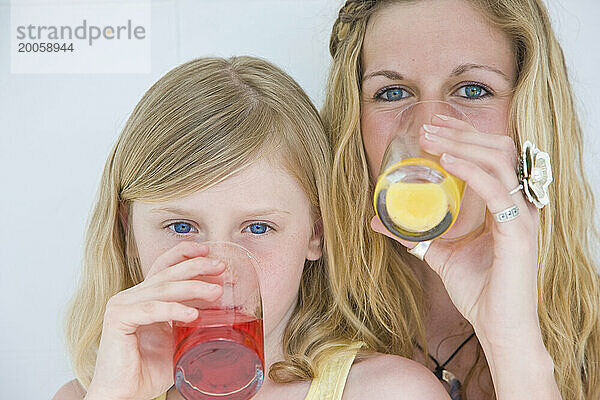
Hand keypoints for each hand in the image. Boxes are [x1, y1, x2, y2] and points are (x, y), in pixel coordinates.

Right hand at [85, 241, 224, 399]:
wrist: (125, 394)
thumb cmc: (148, 370)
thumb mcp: (178, 340)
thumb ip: (193, 323)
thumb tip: (225, 315)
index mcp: (145, 297)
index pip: (164, 267)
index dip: (185, 254)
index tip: (208, 252)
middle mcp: (132, 297)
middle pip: (167, 272)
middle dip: (196, 266)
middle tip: (220, 267)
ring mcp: (122, 306)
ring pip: (163, 289)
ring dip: (193, 287)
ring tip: (216, 291)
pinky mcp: (117, 319)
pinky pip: (151, 309)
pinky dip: (174, 310)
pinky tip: (193, 314)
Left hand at [371, 114, 541, 345]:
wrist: (497, 326)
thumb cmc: (479, 291)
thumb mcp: (439, 254)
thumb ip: (416, 235)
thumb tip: (379, 221)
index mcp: (505, 205)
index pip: (491, 156)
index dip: (466, 136)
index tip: (436, 125)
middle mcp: (518, 204)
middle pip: (497, 149)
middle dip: (461, 132)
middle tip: (428, 126)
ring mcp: (521, 216)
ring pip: (498, 160)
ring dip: (462, 143)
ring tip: (431, 138)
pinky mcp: (518, 232)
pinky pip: (496, 190)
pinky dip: (471, 170)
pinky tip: (447, 161)